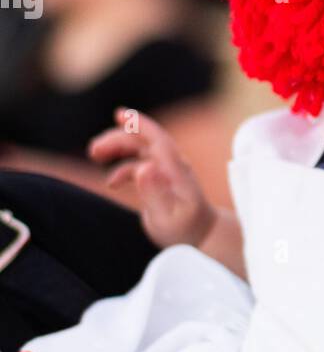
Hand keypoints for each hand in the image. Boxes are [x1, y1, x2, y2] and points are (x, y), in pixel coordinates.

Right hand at [87, 107, 216, 248]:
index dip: (140, 124)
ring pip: (139, 150)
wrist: (202, 237)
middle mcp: (172, 166)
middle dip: (117, 139)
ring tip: (94, 153)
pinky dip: (123, 169)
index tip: (120, 114)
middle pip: (143, 142)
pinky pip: (139, 166)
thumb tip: (143, 168)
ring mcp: (167, 172)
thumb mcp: (168, 217)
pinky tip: (111, 182)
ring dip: (117, 148)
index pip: (157, 140)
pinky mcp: (160, 180)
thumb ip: (155, 193)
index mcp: (176, 171)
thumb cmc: (186, 230)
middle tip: (93, 149)